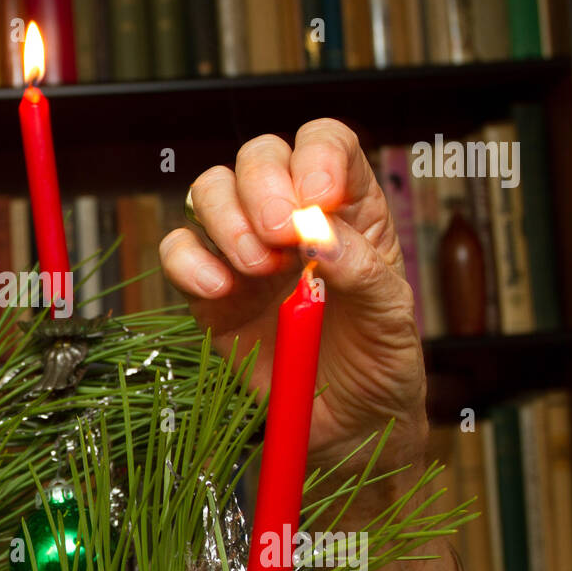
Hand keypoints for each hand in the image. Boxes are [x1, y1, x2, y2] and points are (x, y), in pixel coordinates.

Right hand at [158, 119, 426, 473]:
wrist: (347, 428)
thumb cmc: (380, 363)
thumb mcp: (394, 318)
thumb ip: (364, 271)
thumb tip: (320, 234)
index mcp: (348, 208)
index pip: (325, 143)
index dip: (316, 154)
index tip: (319, 198)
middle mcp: (291, 218)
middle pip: (259, 156)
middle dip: (264, 186)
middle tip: (281, 237)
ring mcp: (244, 251)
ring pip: (210, 190)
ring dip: (227, 219)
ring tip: (257, 270)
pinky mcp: (209, 292)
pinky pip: (177, 249)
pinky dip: (188, 261)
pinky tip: (219, 291)